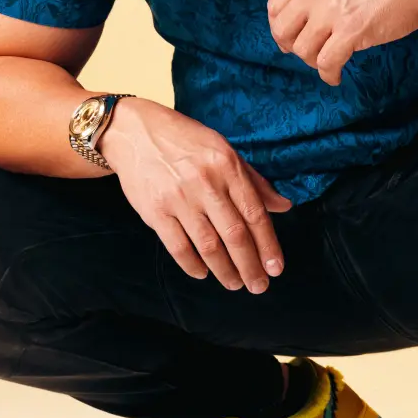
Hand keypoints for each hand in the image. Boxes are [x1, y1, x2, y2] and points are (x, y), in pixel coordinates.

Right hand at [98, 98, 291, 292]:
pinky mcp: (155, 211)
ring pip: (209, 246)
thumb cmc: (184, 139)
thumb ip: (253, 181)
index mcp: (227, 166)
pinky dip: (192, 265)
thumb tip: (283, 206)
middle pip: (235, 235)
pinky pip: (178, 247)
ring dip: (224, 271)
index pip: (255, 213)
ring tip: (235, 284)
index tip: (276, 268)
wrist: (134, 132)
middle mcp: (205, 183)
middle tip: (258, 285)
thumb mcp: (224, 149)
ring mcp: (179, 199)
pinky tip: (203, 273)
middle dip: (250, 266)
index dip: (268, 245)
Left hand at [267, 0, 417, 84]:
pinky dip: (329, 75)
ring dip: (313, 61)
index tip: (291, 36)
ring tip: (328, 63)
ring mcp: (332, 11)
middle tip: (307, 53)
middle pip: (283, 30)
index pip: (275, 6)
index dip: (280, 26)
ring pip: (303, 50)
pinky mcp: (352, 31)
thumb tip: (315, 8)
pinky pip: (327, 63)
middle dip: (291, 46)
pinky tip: (337, 77)